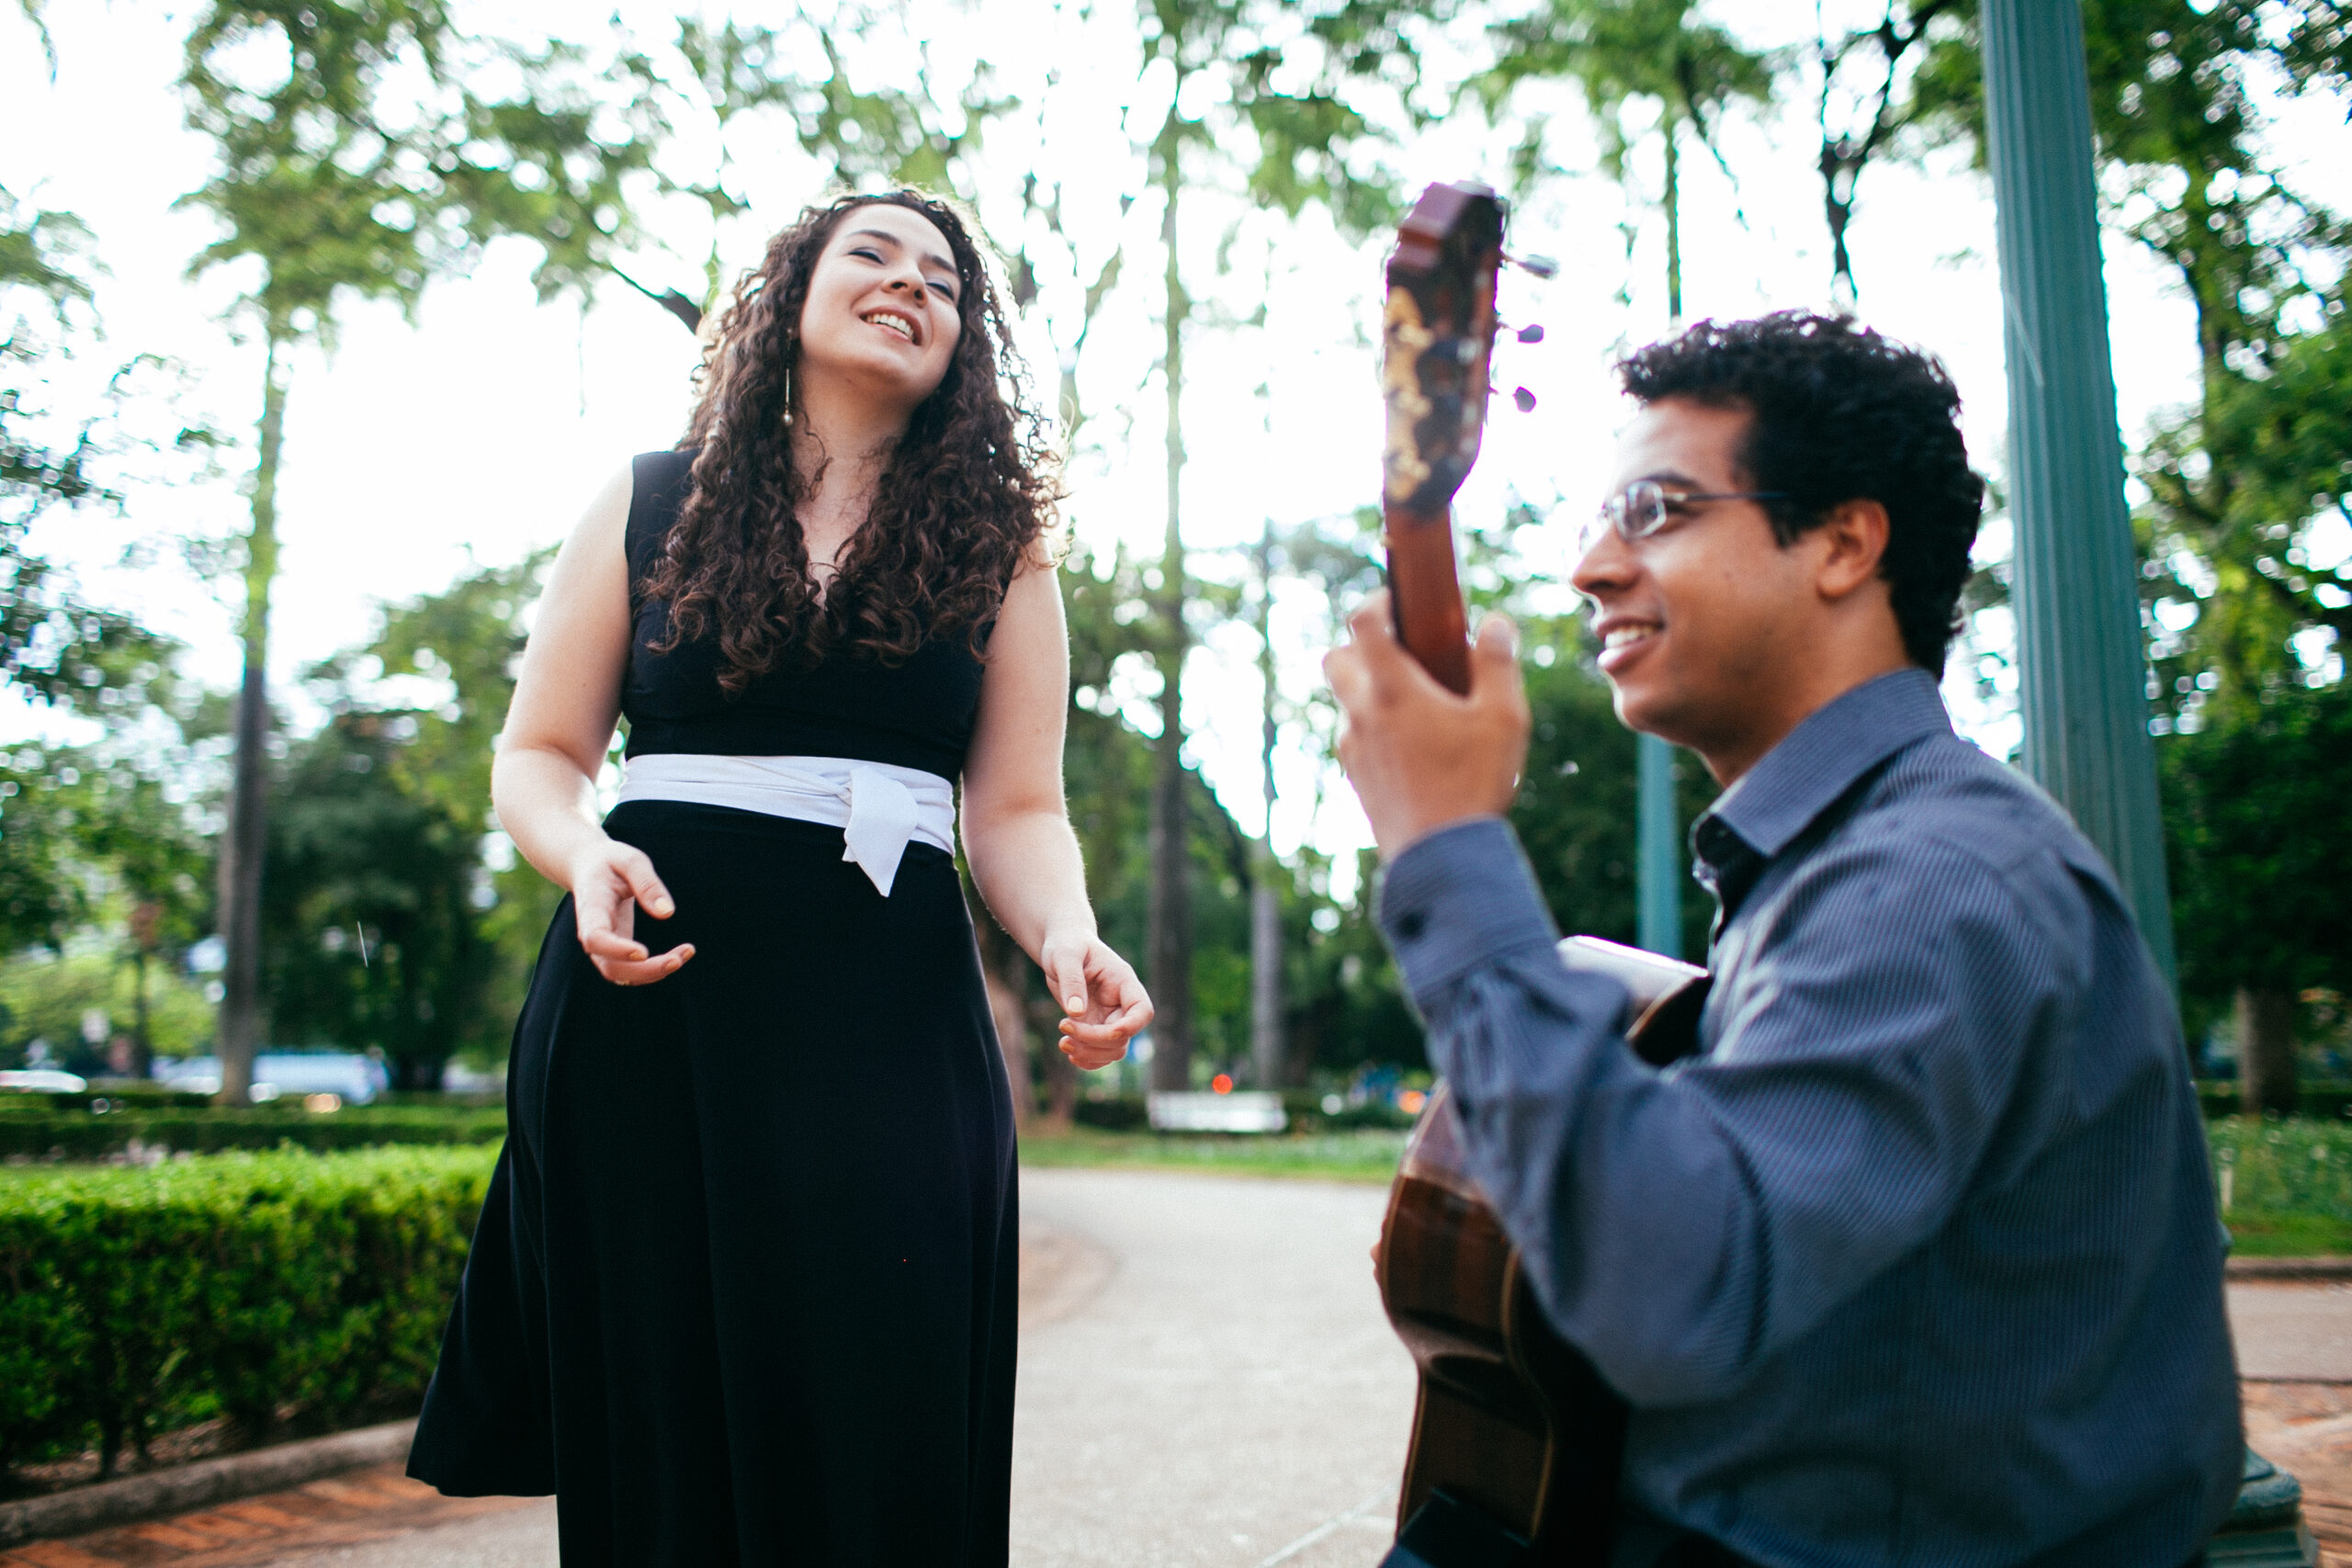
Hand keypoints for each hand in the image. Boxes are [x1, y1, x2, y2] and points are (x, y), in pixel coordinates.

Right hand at [568, 838, 695, 985]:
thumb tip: (667, 913)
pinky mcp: (617, 950)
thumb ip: (647, 883)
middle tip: (678, 960)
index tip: (642, 952)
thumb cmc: (611, 861)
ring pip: (623, 975)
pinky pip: (634, 970)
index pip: (596, 938)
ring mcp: (603, 946)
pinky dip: (657, 967)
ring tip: (687, 952)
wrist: (590, 867)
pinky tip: (683, 953)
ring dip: (655, 972)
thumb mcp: (630, 860)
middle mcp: (592, 934)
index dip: (616, 949)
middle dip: (645, 971)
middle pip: (611, 967)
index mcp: (591, 909)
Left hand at [1039, 930, 1153, 1070]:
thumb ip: (1072, 980)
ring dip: (1089, 1053)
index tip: (1106, 1032)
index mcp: (1123, 981)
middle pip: (1123, 1036)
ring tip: (1062, 1042)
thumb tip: (1076, 1012)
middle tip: (1063, 1026)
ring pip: (1113, 1050)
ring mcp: (1109, 1017)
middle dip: (1094, 1040)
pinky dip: (1087, 1059)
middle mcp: (1121, 1003)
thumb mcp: (1065, 955)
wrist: (1062, 946)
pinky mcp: (1096, 1026)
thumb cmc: (1067, 944)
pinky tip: (1068, 1050)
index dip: (1130, 1027)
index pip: (1142, 1011)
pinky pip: (1101, 1053)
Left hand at [1323, 593, 1529, 856]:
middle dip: (1361, 645)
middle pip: (1335, 657)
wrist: (1440, 858)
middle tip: (1404, 653)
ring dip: (1369, 688)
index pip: (1362, 623)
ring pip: (1344, 699)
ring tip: (1417, 702)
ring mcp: (1351, 747)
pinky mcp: (1355, 776)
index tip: (1399, 602)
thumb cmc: (1474, 783)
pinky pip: (1354, 735)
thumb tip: (1496, 623)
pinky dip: (1373, 725)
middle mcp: (1360, 713)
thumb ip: (1498, 663)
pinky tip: (1413, 743)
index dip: (1377, 602)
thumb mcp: (1504, 718)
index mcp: (1391, 689)